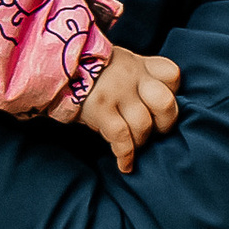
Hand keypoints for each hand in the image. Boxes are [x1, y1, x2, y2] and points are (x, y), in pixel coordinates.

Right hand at [63, 44, 182, 174]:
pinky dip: (125, 156)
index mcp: (139, 65)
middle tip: (155, 132)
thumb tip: (153, 106)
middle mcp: (132, 77)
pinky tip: (124, 166)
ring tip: (133, 147)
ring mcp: (117, 93)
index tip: (158, 104)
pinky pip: (121, 137)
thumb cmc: (89, 71)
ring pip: (143, 124)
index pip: (172, 75)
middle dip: (165, 124)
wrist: (56, 66)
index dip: (173, 92)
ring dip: (141, 142)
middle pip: (165, 103)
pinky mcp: (101, 109)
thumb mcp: (118, 62)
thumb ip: (139, 76)